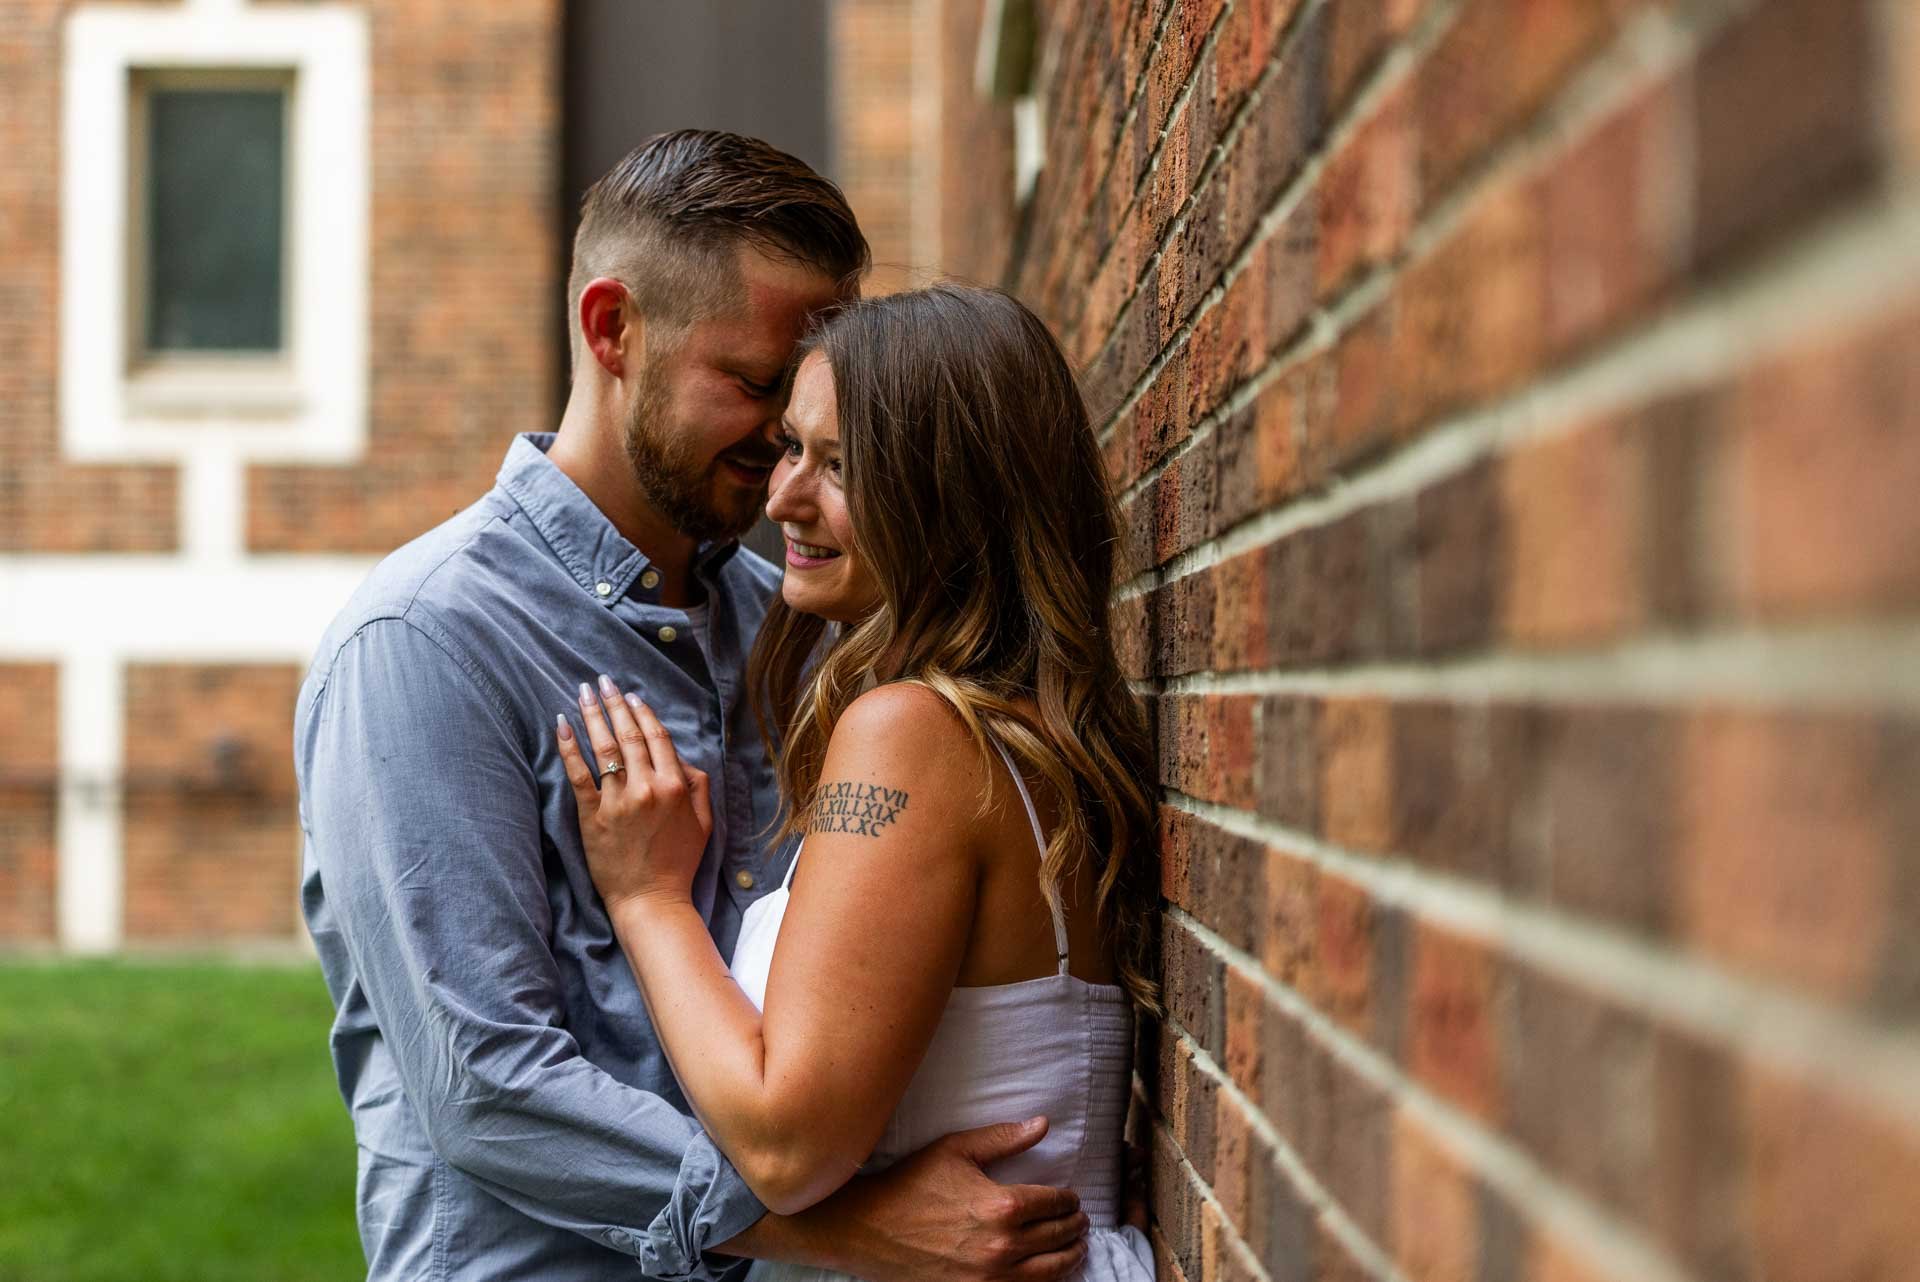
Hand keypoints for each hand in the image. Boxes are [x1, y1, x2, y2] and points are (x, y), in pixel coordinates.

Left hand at [557, 675, 712, 912]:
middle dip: (614, 703)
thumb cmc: (678, 862)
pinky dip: (568, 747)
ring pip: (603, 747)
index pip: (657, 737)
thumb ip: (697, 784)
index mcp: (675, 786)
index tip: (631, 695)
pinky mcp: (592, 816)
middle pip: (628, 735)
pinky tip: (562, 725)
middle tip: (602, 680)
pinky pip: (578, 775)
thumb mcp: (704, 822)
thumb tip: (679, 758)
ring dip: (592, 715)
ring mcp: (617, 801)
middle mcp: (646, 787)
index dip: (643, 712)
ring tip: (583, 693)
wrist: (651, 900)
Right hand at [746, 1117, 1087, 1281]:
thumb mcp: (956, 1149)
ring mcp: (990, 1277)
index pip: (1056, 1204)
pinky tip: (1046, 1272)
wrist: (869, 1229)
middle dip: (1075, 1227)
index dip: (1070, 1200)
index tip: (1073, 1198)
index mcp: (1002, 1205)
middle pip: (1059, 1238)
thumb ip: (1003, 1138)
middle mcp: (1002, 1245)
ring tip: (1076, 1248)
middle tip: (1080, 1221)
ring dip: (1070, 1259)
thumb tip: (1043, 1124)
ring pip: (1051, 1273)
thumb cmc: (911, 1184)